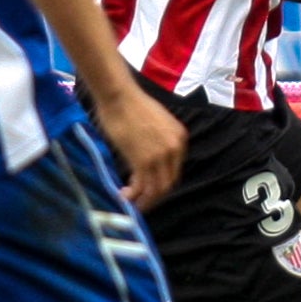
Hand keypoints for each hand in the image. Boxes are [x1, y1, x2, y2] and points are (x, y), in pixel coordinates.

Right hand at [86, 77, 187, 208]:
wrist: (120, 96)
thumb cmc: (131, 106)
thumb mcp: (156, 124)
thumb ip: (159, 142)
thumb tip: (150, 161)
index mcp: (180, 139)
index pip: (175, 170)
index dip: (161, 183)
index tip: (149, 190)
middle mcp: (175, 149)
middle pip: (168, 183)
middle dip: (154, 196)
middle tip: (140, 203)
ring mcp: (161, 156)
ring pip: (157, 189)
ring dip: (144, 201)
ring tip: (131, 205)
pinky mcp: (143, 161)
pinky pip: (142, 187)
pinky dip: (133, 196)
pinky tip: (123, 197)